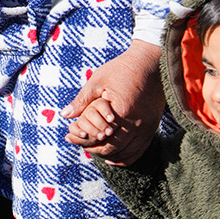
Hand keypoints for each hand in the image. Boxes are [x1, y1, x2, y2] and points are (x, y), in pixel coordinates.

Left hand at [61, 40, 164, 164]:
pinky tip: (115, 156)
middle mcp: (138, 123)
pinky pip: (142, 148)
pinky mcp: (154, 126)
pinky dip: (128, 156)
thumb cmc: (122, 69)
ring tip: (97, 153)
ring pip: (129, 152)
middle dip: (97, 150)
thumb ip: (81, 100)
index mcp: (123, 112)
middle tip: (84, 148)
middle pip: (115, 148)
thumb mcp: (97, 81)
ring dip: (112, 155)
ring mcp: (149, 127)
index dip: (86, 142)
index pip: (102, 138)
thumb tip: (65, 115)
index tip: (74, 140)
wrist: (151, 62)